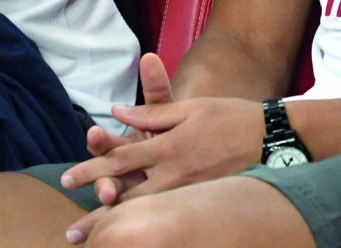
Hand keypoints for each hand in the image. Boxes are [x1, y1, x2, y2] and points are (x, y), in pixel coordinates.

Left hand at [63, 76, 263, 242]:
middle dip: (96, 217)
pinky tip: (135, 240)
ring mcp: (190, 192)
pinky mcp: (203, 203)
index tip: (67, 180)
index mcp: (170, 145)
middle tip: (70, 235)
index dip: (92, 169)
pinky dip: (149, 230)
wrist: (273, 137)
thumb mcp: (192, 107)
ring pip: (147, 215)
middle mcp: (176, 173)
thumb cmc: (231, 116)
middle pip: (128, 197)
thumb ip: (154, 112)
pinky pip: (170, 219)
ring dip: (118, 230)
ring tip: (93, 246)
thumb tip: (118, 111)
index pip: (121, 159)